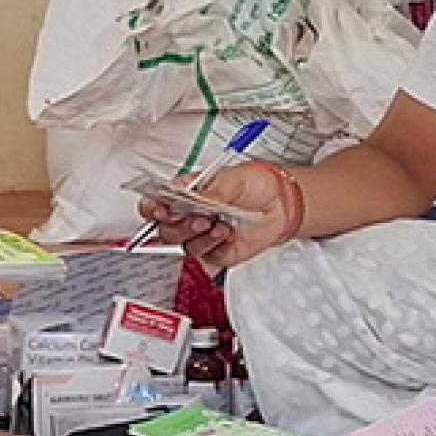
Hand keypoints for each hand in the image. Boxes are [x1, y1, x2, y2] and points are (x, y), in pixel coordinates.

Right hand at [135, 160, 297, 277]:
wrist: (282, 203)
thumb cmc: (256, 184)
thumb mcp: (232, 178)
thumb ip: (211, 191)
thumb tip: (195, 199)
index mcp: (187, 194)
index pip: (157, 203)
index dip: (153, 208)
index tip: (160, 208)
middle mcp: (190, 216)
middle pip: (166, 230)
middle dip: (179, 226)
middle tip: (198, 218)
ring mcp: (202, 236)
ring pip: (185, 246)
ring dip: (200, 236)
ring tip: (219, 225)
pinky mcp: (217, 253)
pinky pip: (207, 257)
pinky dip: (216, 246)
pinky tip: (227, 234)